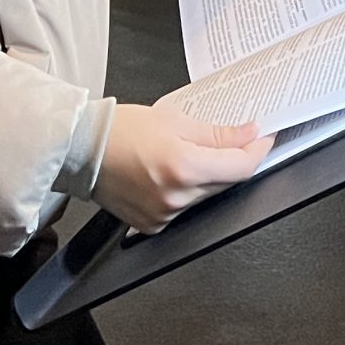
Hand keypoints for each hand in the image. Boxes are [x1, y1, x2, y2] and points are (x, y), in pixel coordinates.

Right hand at [91, 104, 273, 234]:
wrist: (80, 150)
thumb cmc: (119, 131)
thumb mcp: (175, 120)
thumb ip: (217, 133)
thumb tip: (248, 134)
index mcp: (183, 168)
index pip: (241, 167)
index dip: (259, 150)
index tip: (264, 136)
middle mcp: (176, 197)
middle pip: (226, 182)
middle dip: (235, 160)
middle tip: (237, 138)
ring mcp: (164, 215)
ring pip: (207, 196)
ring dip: (210, 175)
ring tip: (192, 152)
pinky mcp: (153, 224)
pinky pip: (185, 208)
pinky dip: (188, 190)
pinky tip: (175, 172)